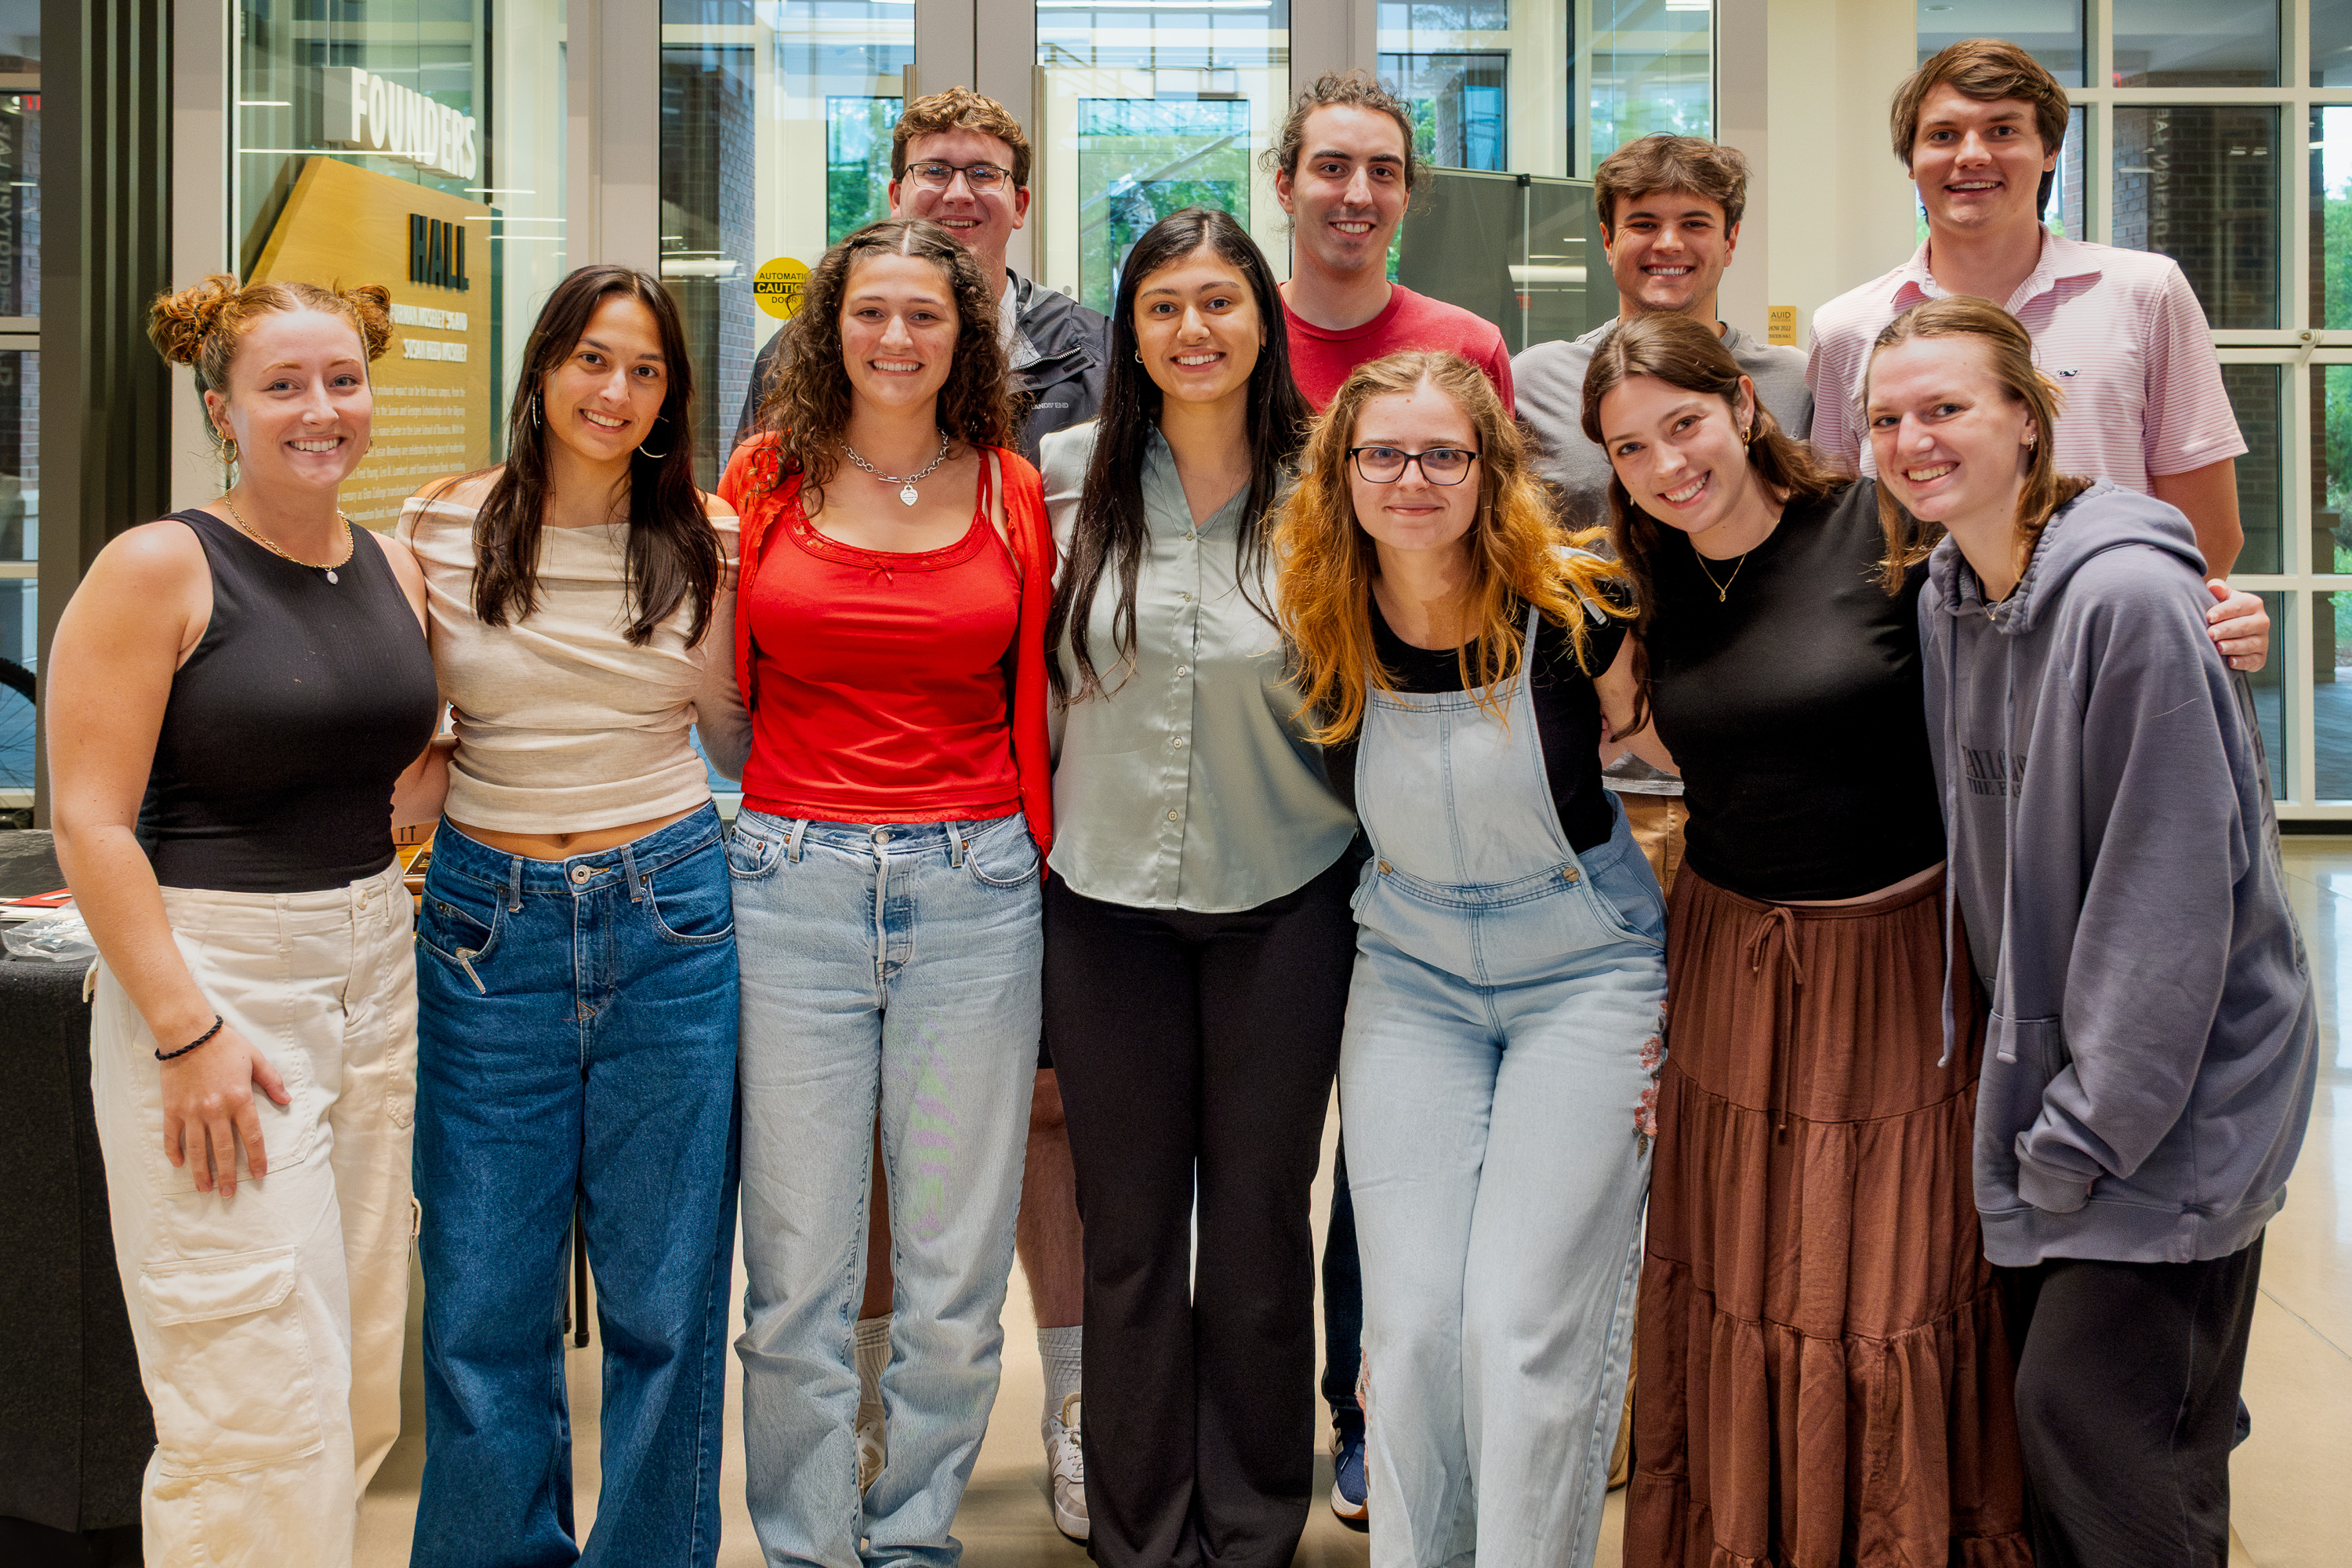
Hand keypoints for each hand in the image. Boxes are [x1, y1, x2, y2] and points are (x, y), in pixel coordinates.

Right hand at [159, 1023, 290, 1195]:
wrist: (189, 1034)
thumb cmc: (226, 1045)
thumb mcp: (257, 1060)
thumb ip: (273, 1082)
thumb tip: (287, 1101)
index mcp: (240, 1100)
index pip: (252, 1137)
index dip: (256, 1158)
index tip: (259, 1175)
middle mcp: (216, 1110)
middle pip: (223, 1150)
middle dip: (226, 1175)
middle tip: (228, 1194)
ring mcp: (192, 1111)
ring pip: (196, 1148)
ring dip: (200, 1171)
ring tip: (204, 1189)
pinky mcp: (172, 1109)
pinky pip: (172, 1135)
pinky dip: (174, 1151)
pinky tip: (179, 1164)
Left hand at [2206, 582, 2268, 673]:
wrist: (2228, 631)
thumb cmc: (2222, 612)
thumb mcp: (2221, 598)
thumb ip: (2218, 590)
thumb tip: (2214, 587)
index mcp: (2253, 604)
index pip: (2239, 606)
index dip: (2224, 611)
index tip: (2209, 617)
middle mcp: (2261, 621)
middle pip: (2244, 626)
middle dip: (2226, 630)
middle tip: (2210, 634)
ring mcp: (2262, 640)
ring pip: (2249, 644)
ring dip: (2233, 646)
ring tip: (2218, 647)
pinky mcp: (2260, 657)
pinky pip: (2253, 661)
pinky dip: (2242, 662)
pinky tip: (2230, 662)